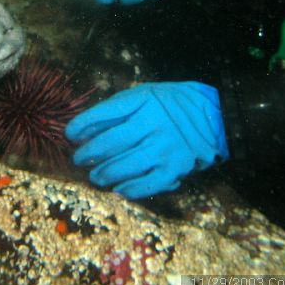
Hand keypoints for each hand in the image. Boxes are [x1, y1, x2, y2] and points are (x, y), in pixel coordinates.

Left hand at [66, 81, 228, 198]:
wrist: (214, 117)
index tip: (70, 134)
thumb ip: (116, 109)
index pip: (104, 113)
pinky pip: (144, 185)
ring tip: (96, 176)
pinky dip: (127, 189)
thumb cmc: (171, 105)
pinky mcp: (174, 170)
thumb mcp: (144, 95)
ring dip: (104, 174)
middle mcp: (154, 124)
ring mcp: (164, 149)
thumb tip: (83, 129)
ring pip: (123, 167)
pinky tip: (119, 188)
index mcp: (144, 101)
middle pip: (110, 143)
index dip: (82, 125)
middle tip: (79, 159)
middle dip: (88, 154)